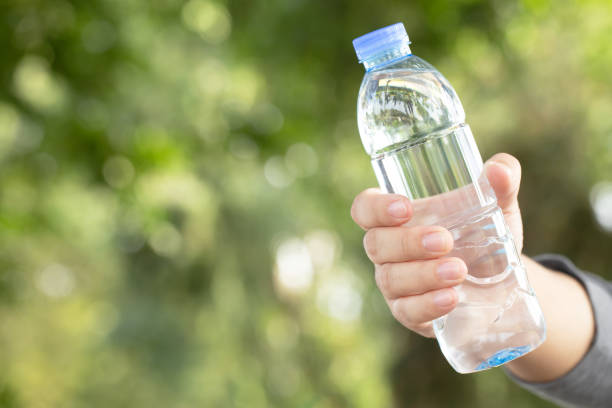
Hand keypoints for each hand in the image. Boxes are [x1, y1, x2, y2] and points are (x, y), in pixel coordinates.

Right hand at [350, 153, 522, 337]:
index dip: (375, 208)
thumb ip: (501, 181)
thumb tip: (500, 170)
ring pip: (391, 278)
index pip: (365, 208)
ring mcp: (395, 283)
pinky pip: (407, 311)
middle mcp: (387, 249)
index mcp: (396, 217)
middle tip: (445, 240)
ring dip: (423, 274)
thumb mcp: (496, 205)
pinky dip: (427, 305)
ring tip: (459, 271)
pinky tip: (452, 298)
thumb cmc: (483, 234)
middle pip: (375, 244)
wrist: (500, 282)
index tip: (406, 207)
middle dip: (408, 243)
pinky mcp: (410, 312)